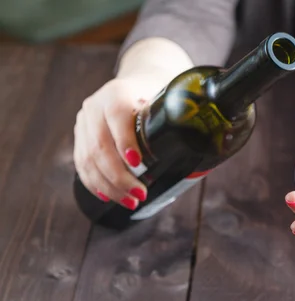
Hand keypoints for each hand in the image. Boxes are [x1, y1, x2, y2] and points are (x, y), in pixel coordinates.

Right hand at [73, 74, 165, 209]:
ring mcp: (84, 122)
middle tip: (140, 194)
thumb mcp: (165, 99)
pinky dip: (94, 183)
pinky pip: (82, 164)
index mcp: (116, 93)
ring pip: (88, 159)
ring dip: (109, 185)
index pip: (117, 116)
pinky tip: (107, 196)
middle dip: (120, 176)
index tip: (139, 164)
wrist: (137, 83)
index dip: (125, 142)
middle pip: (100, 145)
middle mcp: (95, 106)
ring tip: (129, 201)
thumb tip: (194, 143)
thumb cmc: (156, 96)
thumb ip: (174, 117)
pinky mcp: (79, 136)